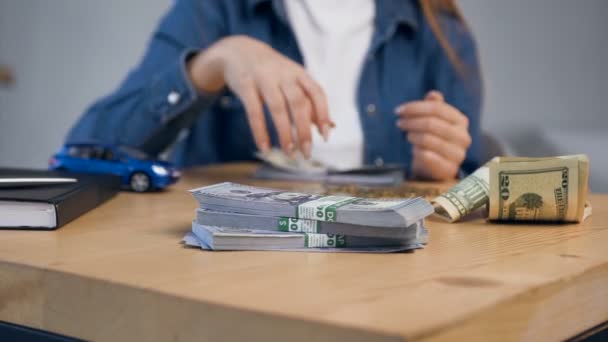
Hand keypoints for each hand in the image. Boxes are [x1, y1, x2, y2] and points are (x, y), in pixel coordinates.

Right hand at [187, 36, 333, 158]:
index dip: (323, 114)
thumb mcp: (292, 81)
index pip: (316, 93)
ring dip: (284, 133)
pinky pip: (254, 111)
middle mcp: (284, 74)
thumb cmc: (272, 73)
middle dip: (304, 130)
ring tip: (289, 153)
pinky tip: (265, 148)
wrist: (238, 51)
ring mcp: (264, 78)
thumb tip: (329, 127)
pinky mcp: (245, 85)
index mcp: (299, 73)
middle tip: (307, 152)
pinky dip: (260, 132)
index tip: (325, 136)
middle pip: (298, 103)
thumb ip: (309, 103)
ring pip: (278, 108)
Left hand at [395, 91, 471, 179]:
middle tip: (399, 122)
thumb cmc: (434, 140)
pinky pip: (427, 156)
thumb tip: (433, 94)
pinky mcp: (449, 169)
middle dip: (411, 121)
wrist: (436, 168)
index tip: (399, 110)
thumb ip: (435, 107)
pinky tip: (414, 150)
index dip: (415, 107)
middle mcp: (463, 136)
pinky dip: (417, 151)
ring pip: (428, 139)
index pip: (437, 108)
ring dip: (412, 135)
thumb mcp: (434, 121)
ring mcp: (457, 154)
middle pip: (431, 123)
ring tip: (407, 136)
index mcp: (460, 121)